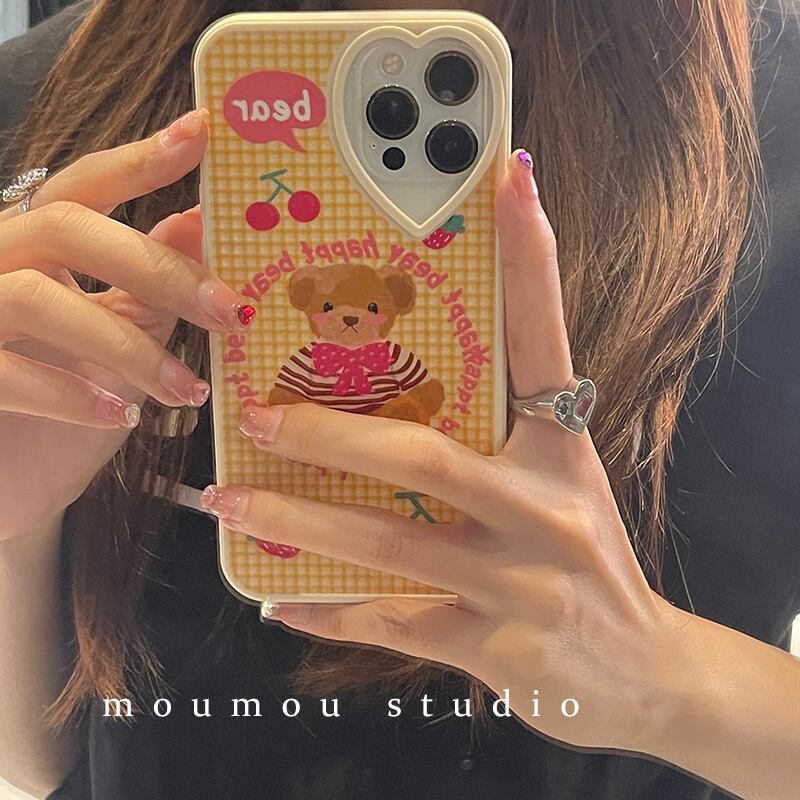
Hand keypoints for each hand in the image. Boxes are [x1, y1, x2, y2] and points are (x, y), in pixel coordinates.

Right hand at [0, 109, 249, 539]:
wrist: (11, 482)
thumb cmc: (67, 403)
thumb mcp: (115, 336)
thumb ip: (145, 287)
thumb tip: (197, 228)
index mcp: (37, 245)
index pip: (84, 184)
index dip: (140, 158)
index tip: (202, 133)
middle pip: (66, 226)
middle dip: (157, 266)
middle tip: (230, 311)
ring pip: (38, 296)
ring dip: (127, 346)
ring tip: (188, 390)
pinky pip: (4, 371)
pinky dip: (68, 393)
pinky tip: (117, 414)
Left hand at [200, 150, 683, 753]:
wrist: (644, 670)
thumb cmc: (588, 561)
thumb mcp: (558, 485)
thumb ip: (495, 442)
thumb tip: (399, 398)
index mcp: (563, 450)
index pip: (546, 340)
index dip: (530, 257)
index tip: (508, 177)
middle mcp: (547, 509)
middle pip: (427, 456)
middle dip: (333, 434)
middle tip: (261, 414)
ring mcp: (522, 583)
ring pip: (391, 543)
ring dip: (299, 524)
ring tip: (227, 501)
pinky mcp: (495, 648)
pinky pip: (392, 623)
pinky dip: (330, 610)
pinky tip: (279, 601)